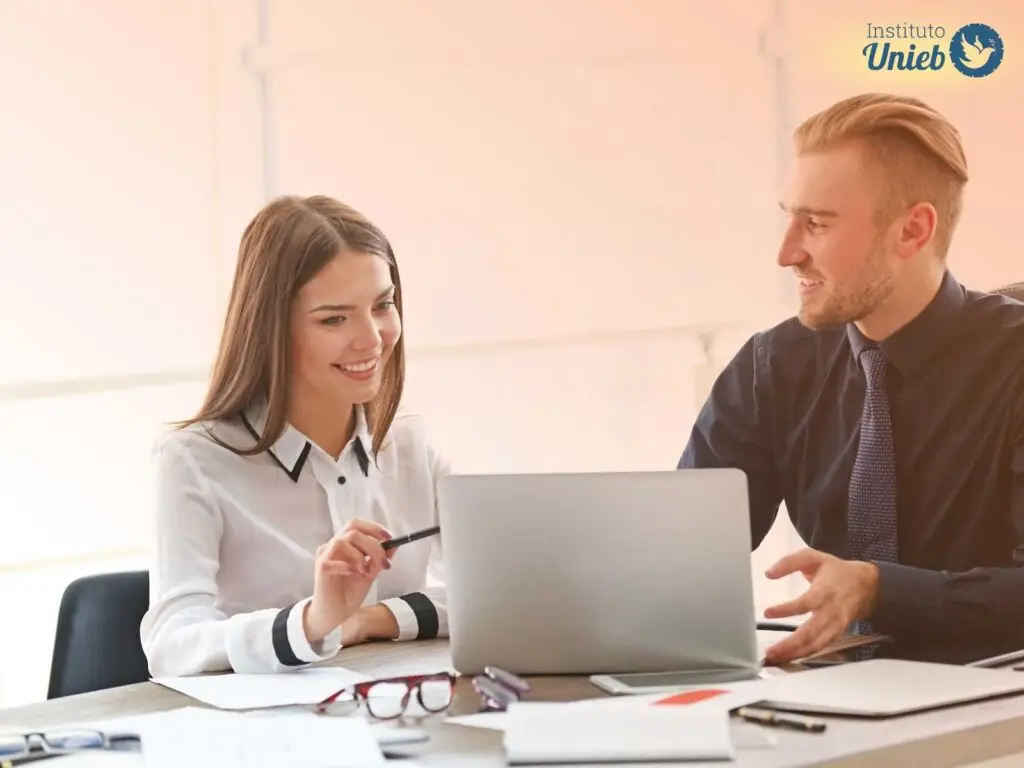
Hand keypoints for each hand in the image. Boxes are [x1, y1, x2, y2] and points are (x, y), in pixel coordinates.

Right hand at [303, 519, 394, 643]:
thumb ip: (380, 558)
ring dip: (360, 555)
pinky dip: (348, 566)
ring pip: (342, 541)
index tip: (389, 538)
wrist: (336, 614)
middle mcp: (333, 546)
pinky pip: (333, 560)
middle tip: (381, 561)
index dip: (373, 528)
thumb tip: (395, 545)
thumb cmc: (349, 592)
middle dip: (372, 545)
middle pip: (352, 531)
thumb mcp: (371, 573)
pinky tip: (354, 574)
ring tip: (366, 571)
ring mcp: (325, 555)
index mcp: (345, 544)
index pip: (356, 524)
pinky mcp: (320, 567)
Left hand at [761, 548, 879, 664]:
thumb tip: (769, 573)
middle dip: (789, 644)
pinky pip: (821, 647)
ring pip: (816, 645)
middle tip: (770, 650)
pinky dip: (806, 654)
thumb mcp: (813, 557)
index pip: (805, 603)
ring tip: (776, 657)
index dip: (786, 610)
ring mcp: (836, 625)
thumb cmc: (838, 571)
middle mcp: (831, 611)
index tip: (767, 613)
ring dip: (795, 653)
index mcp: (825, 591)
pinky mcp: (838, 633)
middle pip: (811, 633)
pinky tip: (791, 656)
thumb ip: (789, 562)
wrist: (868, 585)